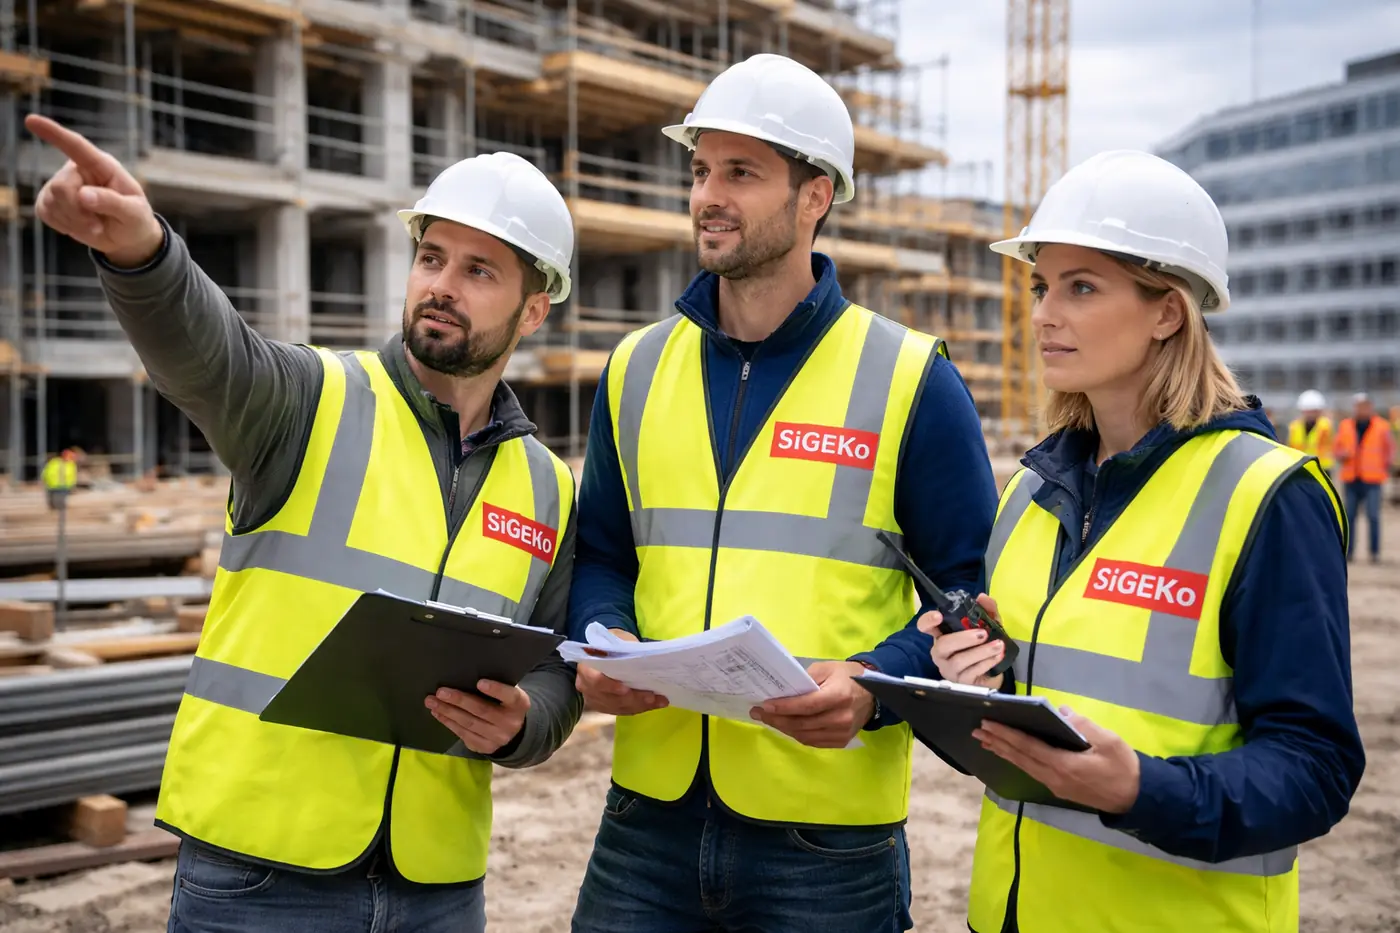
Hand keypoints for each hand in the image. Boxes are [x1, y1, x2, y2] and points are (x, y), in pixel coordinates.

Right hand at [27, 114, 164, 266]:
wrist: (127, 238)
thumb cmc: (135, 219)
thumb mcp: (134, 213)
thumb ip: (112, 202)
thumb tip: (83, 195)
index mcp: (102, 165)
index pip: (76, 146)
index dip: (54, 133)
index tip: (31, 120)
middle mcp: (78, 170)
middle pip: (62, 187)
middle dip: (78, 212)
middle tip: (98, 225)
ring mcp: (61, 184)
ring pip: (52, 202)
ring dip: (75, 222)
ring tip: (95, 225)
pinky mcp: (51, 201)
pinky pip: (45, 212)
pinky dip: (64, 225)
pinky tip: (80, 225)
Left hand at [424, 680, 529, 755]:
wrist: (514, 733)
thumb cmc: (506, 704)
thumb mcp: (509, 694)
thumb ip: (496, 686)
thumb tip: (466, 674)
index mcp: (519, 704)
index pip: (510, 695)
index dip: (495, 689)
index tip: (479, 682)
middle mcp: (510, 723)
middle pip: (482, 710)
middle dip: (459, 700)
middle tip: (440, 692)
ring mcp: (497, 738)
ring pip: (469, 723)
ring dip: (448, 712)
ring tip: (432, 702)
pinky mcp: (484, 747)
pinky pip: (463, 734)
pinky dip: (448, 723)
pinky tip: (438, 714)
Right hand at [575, 629, 669, 715]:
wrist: (606, 652)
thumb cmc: (612, 644)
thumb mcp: (618, 638)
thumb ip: (626, 647)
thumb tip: (643, 656)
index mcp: (586, 667)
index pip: (596, 681)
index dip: (610, 687)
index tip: (626, 689)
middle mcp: (587, 687)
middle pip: (610, 698)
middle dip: (633, 698)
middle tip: (651, 697)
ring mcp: (595, 699)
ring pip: (619, 707)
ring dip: (640, 705)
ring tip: (659, 701)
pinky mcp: (605, 706)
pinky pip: (623, 710)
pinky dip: (640, 708)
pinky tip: (655, 704)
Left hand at [751, 661, 874, 748]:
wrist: (873, 693)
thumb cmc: (847, 676)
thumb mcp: (827, 668)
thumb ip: (806, 679)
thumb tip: (783, 692)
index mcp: (839, 696)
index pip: (806, 706)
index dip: (784, 707)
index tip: (765, 706)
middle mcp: (841, 718)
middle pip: (802, 723)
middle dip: (777, 719)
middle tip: (759, 714)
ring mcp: (842, 732)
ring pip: (805, 735)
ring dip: (784, 729)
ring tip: (769, 720)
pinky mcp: (841, 741)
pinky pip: (813, 742)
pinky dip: (797, 734)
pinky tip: (786, 726)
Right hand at [917, 593, 1006, 689]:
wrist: (992, 674)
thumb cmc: (983, 647)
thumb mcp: (988, 626)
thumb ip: (987, 610)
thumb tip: (983, 597)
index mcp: (942, 635)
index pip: (925, 627)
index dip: (928, 621)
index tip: (938, 616)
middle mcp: (941, 652)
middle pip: (942, 645)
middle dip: (963, 638)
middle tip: (983, 633)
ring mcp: (949, 669)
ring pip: (959, 661)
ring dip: (981, 652)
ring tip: (998, 645)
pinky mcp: (961, 682)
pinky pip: (971, 672)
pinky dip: (986, 662)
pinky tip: (998, 656)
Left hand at [974, 709, 1140, 813]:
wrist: (1137, 799)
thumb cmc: (1124, 768)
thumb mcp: (1109, 741)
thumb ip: (1083, 726)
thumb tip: (1061, 712)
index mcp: (1064, 765)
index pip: (1027, 747)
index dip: (1006, 734)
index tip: (988, 723)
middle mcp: (1054, 777)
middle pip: (1020, 757)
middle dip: (997, 742)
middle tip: (977, 730)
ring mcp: (1056, 785)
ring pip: (1024, 766)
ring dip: (1004, 752)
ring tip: (986, 741)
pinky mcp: (1060, 788)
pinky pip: (1032, 771)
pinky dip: (1017, 760)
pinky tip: (1010, 754)